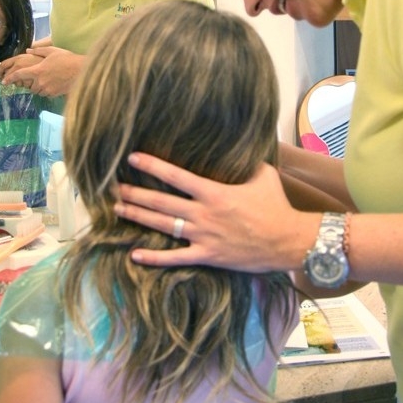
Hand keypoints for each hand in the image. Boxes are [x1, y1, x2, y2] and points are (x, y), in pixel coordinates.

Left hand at [0, 47, 84, 96]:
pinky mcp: (54, 94)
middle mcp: (40, 81)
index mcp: (37, 70)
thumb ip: (38, 51)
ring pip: (37, 91)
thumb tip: (28, 50)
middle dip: (31, 83)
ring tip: (49, 79)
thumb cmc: (67, 59)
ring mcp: (47, 89)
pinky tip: (55, 83)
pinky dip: (47, 89)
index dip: (9, 78)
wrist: (81, 71)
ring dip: (39, 86)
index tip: (3, 82)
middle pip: (29, 86)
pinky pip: (46, 93)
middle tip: (39, 76)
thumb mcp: (52, 51)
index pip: (18, 75)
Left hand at [115, 152, 315, 271]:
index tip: (132, 158)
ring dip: (138, 217)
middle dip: (135, 193)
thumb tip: (240, 145)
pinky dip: (154, 258)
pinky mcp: (207, 256)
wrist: (288, 241)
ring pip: (163, 226)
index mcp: (214, 192)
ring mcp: (203, 236)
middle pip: (161, 202)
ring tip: (118, 209)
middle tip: (114, 188)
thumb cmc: (276, 206)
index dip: (152, 165)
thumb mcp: (263, 175)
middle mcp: (203, 214)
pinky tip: (135, 255)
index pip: (175, 176)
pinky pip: (176, 258)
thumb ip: (246, 161)